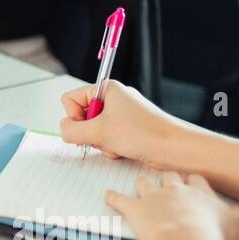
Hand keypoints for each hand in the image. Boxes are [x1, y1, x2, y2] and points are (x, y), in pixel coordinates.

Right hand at [58, 80, 183, 167]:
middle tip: (103, 137)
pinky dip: (111, 147)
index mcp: (107, 89)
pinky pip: (107, 138)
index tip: (87, 126)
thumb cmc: (145, 133)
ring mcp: (122, 115)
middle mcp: (114, 99)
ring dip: (100, 142)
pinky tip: (123, 150)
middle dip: (89, 132)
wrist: (175, 149)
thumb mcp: (99, 131)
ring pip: (94, 130)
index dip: (73, 116)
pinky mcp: (129, 130)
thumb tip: (63, 130)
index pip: (70, 99)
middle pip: (82, 116)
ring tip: (117, 144)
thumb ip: (72, 131)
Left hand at [106, 171, 238, 239]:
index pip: (195, 178)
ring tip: (142, 186)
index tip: (192, 183)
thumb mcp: (237, 224)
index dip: (193, 181)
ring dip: (142, 184)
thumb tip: (238, 212)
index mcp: (199, 192)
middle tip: (167, 182)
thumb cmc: (213, 236)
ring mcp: (153, 197)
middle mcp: (175, 190)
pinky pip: (119, 199)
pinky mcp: (135, 209)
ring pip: (144, 181)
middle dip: (168, 178)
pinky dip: (113, 197)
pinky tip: (108, 195)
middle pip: (168, 175)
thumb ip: (237, 215)